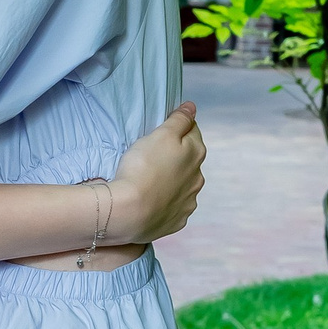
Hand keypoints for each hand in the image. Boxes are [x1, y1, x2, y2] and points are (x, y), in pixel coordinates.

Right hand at [112, 102, 204, 242]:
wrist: (129, 212)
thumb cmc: (143, 167)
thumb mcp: (161, 135)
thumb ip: (179, 120)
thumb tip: (192, 108)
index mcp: (196, 153)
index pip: (191, 131)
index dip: (176, 128)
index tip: (159, 133)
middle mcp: (197, 178)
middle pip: (188, 159)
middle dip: (175, 156)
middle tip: (150, 157)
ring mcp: (188, 202)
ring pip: (182, 185)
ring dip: (172, 180)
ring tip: (149, 181)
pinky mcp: (177, 221)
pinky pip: (173, 207)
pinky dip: (165, 202)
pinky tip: (151, 200)